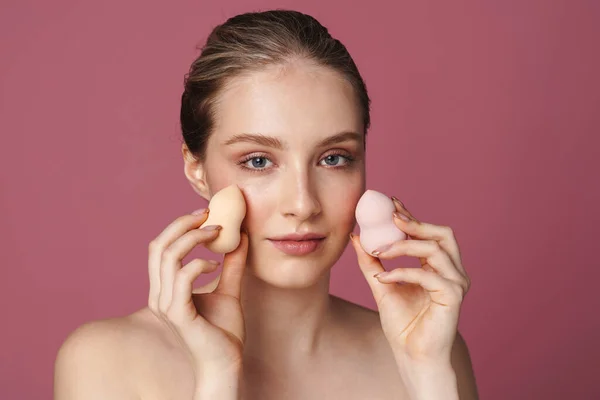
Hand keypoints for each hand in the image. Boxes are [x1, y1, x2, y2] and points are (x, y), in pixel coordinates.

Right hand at [147, 208, 248, 374]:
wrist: (226, 364)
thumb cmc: (223, 331)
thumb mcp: (230, 290)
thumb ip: (232, 265)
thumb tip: (240, 237)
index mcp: (165, 288)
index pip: (160, 247)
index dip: (179, 226)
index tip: (205, 214)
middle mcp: (159, 294)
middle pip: (157, 246)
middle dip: (182, 224)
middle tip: (208, 214)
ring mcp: (166, 304)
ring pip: (168, 256)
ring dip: (194, 238)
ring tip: (217, 233)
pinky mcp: (178, 314)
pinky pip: (182, 277)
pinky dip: (199, 263)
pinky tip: (215, 265)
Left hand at [349, 198, 470, 363]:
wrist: (412, 355)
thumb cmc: (403, 324)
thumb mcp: (382, 285)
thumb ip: (371, 262)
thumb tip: (356, 236)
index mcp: (439, 267)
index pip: (429, 233)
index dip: (411, 216)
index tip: (390, 203)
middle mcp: (452, 272)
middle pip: (443, 234)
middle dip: (416, 222)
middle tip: (392, 217)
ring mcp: (456, 283)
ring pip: (435, 250)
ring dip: (404, 246)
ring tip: (380, 250)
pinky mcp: (453, 296)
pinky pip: (426, 275)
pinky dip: (402, 272)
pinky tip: (383, 277)